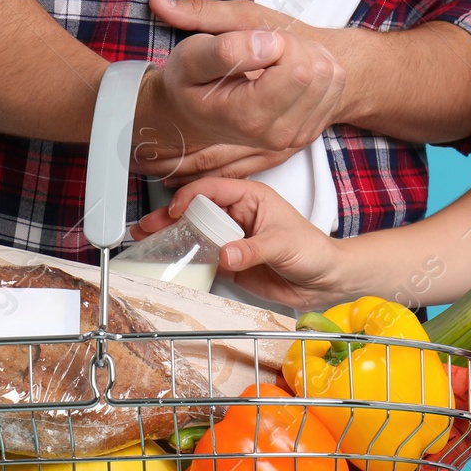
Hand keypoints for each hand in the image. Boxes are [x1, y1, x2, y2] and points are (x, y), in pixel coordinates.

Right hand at [133, 177, 348, 310]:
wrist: (324, 281)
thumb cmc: (312, 252)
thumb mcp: (283, 246)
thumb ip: (252, 250)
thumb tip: (225, 253)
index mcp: (251, 198)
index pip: (214, 189)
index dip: (191, 197)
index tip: (176, 211)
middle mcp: (238, 215)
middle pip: (197, 210)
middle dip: (170, 217)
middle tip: (148, 226)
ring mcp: (231, 238)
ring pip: (195, 233)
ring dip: (171, 236)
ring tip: (145, 240)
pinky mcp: (230, 261)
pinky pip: (202, 256)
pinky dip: (183, 258)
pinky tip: (165, 260)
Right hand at [134, 0, 346, 185]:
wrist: (197, 114)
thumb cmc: (192, 84)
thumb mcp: (190, 57)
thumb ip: (225, 49)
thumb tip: (267, 46)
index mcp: (248, 118)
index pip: (298, 69)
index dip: (279, 43)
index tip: (254, 45)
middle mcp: (277, 135)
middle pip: (316, 70)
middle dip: (293, 46)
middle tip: (264, 49)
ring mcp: (297, 137)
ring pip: (330, 73)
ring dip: (306, 54)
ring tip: (275, 61)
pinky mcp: (312, 130)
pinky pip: (335, 82)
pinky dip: (316, 66)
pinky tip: (288, 72)